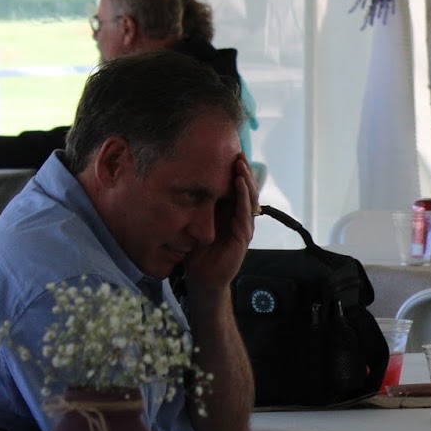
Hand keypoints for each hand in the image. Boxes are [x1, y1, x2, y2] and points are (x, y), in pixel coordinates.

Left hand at [183, 154, 256, 290]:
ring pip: (249, 198)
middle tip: (238, 153)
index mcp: (229, 213)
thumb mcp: (194, 223)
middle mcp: (239, 217)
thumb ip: (195, 206)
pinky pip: (245, 213)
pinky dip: (243, 197)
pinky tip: (239, 184)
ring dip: (245, 180)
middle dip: (243, 171)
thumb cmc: (197, 252)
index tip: (230, 152)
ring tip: (240, 164)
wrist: (202, 278)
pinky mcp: (243, 237)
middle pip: (246, 189)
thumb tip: (181, 183)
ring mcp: (244, 227)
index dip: (234, 171)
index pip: (235, 188)